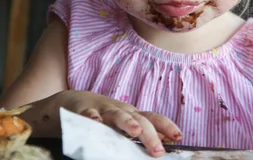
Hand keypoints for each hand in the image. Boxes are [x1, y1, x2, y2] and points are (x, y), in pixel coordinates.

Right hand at [60, 90, 182, 156]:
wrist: (73, 102)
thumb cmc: (104, 116)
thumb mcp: (125, 123)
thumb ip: (144, 130)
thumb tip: (167, 140)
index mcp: (132, 115)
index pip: (153, 118)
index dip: (166, 126)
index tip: (179, 137)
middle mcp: (120, 111)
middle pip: (139, 119)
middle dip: (150, 134)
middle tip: (158, 151)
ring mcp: (103, 110)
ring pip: (117, 114)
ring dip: (127, 122)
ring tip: (136, 131)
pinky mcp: (83, 111)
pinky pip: (88, 114)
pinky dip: (92, 118)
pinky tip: (96, 123)